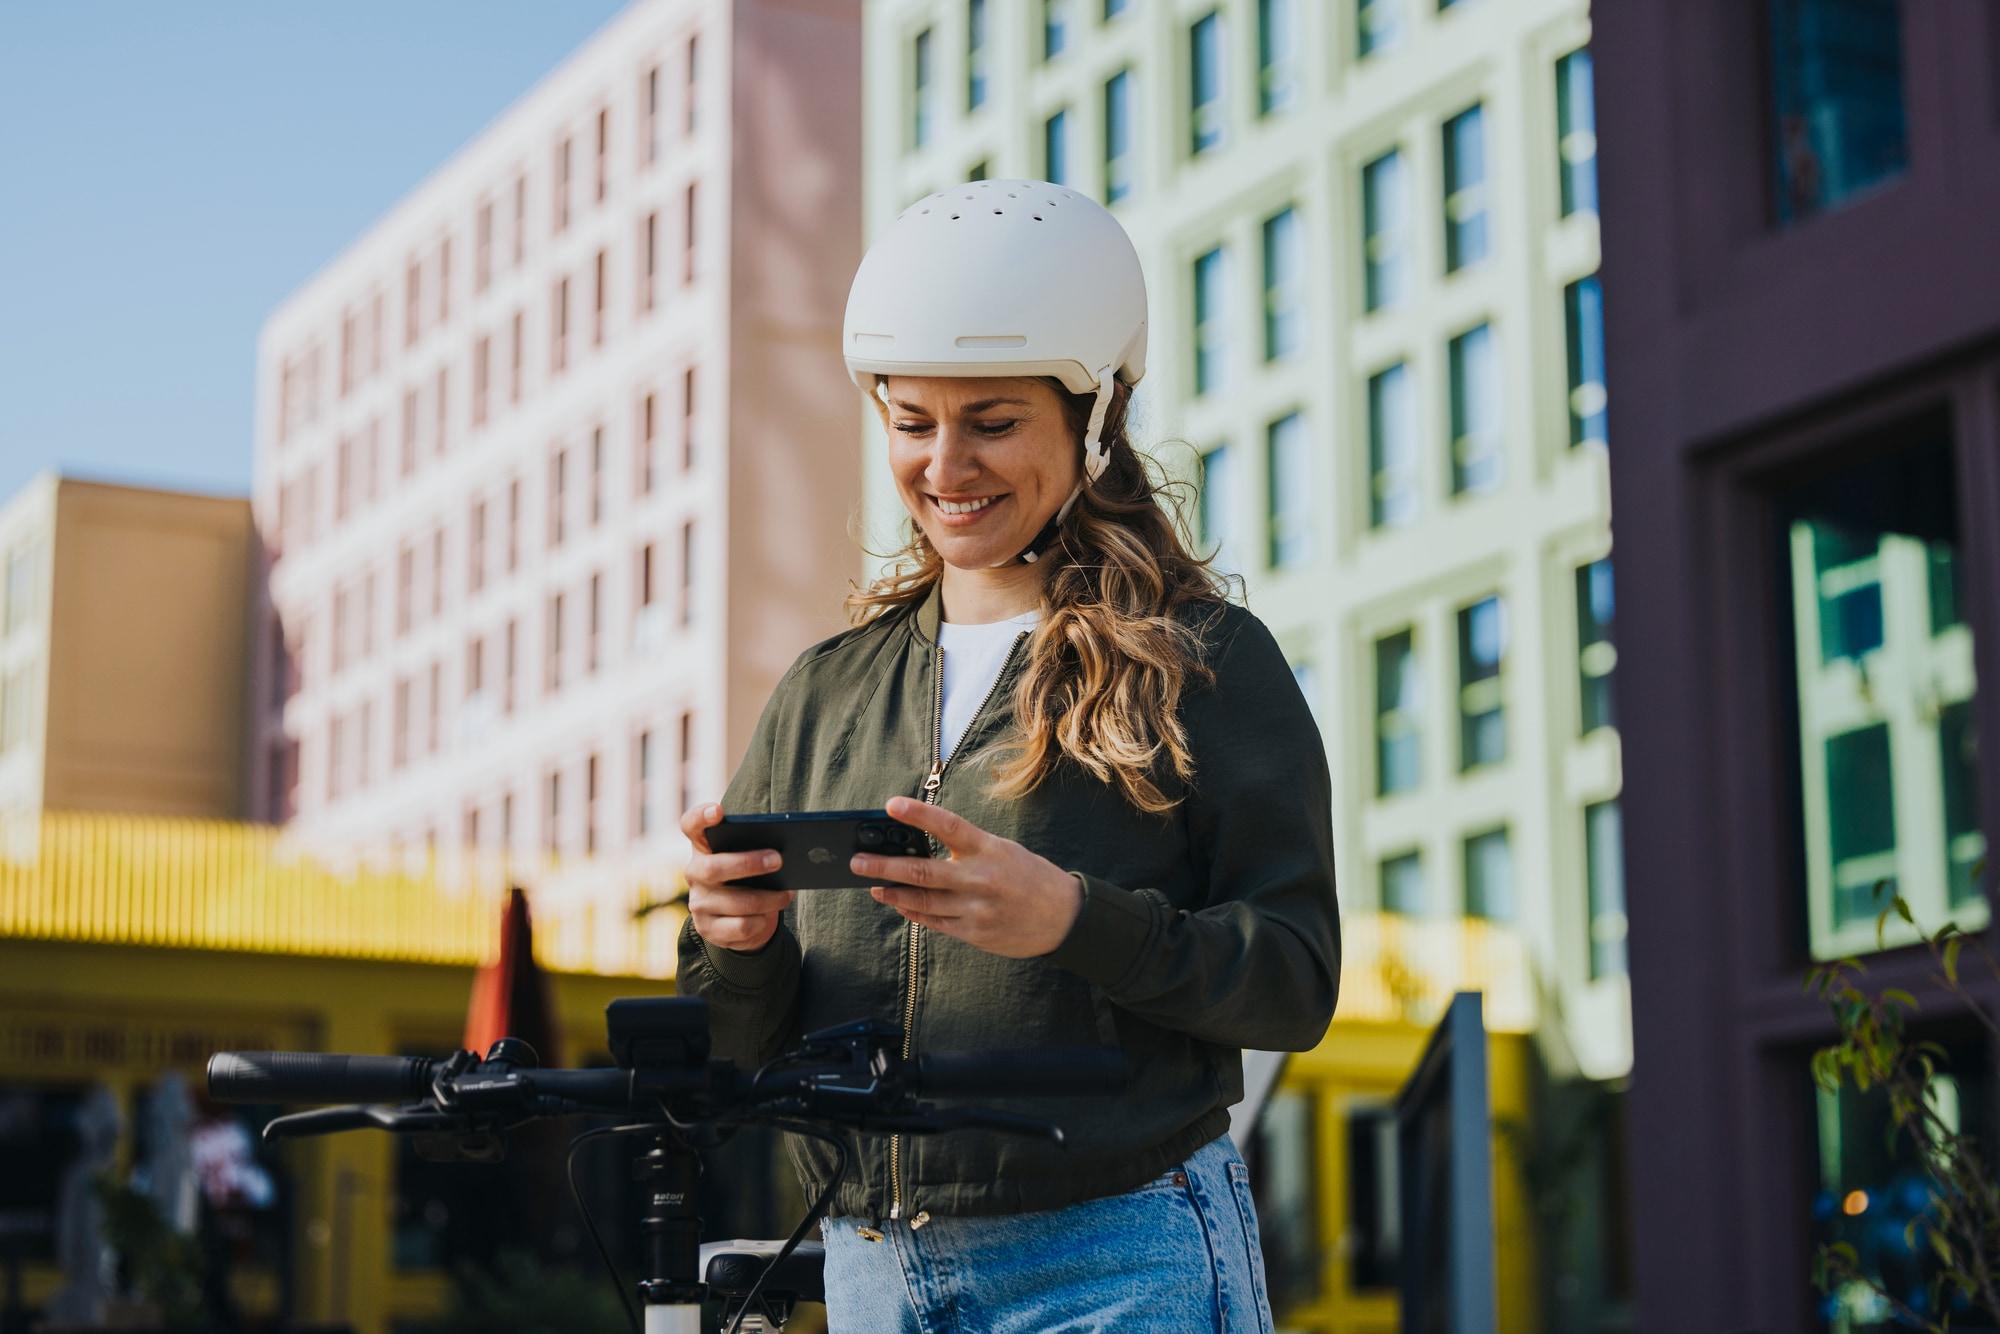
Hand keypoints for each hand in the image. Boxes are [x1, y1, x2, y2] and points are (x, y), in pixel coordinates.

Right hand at [683, 802, 793, 951]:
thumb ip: (760, 849)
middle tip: (778, 860)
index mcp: (703, 846)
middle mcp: (695, 872)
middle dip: (749, 863)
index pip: (691, 825)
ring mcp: (698, 902)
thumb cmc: (750, 878)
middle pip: (714, 867)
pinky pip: (740, 926)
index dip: (701, 816)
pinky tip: (769, 917)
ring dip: (767, 899)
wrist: (740, 920)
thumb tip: (788, 852)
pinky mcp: (708, 928)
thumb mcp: (751, 859)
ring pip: (735, 902)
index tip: (718, 811)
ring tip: (787, 894)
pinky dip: (761, 922)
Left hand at [853, 796, 1083, 959]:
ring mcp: (976, 909)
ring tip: (873, 886)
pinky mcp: (974, 933)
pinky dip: (914, 912)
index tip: (890, 805)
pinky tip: (899, 904)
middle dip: (884, 867)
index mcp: (989, 850)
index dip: (917, 814)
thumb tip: (919, 849)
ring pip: (923, 902)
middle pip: (923, 872)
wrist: (1064, 918)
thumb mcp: (1002, 851)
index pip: (947, 826)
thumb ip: (966, 850)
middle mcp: (981, 879)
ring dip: (893, 894)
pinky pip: (935, 923)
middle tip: (857, 862)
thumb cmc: (1029, 877)